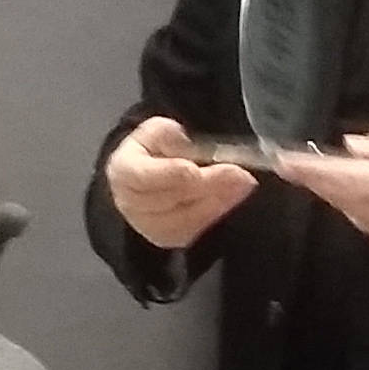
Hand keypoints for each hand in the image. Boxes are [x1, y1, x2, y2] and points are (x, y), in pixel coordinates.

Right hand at [104, 115, 258, 253]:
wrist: (143, 178)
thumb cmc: (151, 151)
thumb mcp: (155, 131)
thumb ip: (167, 135)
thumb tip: (185, 144)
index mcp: (124, 172)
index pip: (148, 176)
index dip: (173, 173)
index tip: (197, 169)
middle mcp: (131, 204)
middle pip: (175, 197)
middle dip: (210, 184)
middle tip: (241, 174)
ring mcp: (148, 226)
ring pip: (188, 217)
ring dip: (220, 200)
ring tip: (244, 183)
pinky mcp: (167, 238)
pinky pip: (196, 229)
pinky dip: (217, 211)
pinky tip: (234, 196)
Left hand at [272, 128, 368, 271]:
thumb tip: (352, 146)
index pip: (343, 176)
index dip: (311, 169)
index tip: (284, 160)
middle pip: (340, 197)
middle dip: (320, 181)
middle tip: (299, 166)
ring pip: (352, 214)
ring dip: (342, 196)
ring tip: (343, 178)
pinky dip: (364, 212)